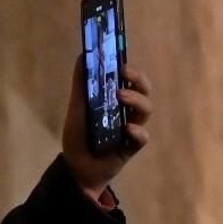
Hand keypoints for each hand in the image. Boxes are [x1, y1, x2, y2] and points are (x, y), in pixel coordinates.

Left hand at [60, 54, 154, 204]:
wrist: (76, 168)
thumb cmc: (78, 137)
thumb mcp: (77, 108)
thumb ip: (81, 84)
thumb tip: (82, 55)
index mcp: (115, 100)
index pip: (130, 79)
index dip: (131, 69)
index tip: (121, 62)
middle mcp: (126, 111)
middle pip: (144, 90)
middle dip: (138, 79)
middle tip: (125, 73)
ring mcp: (131, 128)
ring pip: (146, 110)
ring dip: (137, 100)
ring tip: (121, 96)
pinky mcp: (132, 147)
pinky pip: (142, 137)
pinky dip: (137, 131)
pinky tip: (127, 129)